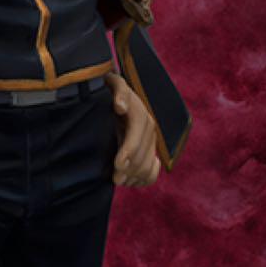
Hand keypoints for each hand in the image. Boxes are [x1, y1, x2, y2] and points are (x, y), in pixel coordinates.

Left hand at [106, 73, 160, 187]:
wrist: (119, 96)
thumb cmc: (112, 90)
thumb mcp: (114, 85)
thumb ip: (117, 91)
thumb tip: (120, 107)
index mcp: (140, 114)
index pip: (137, 137)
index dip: (129, 151)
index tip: (117, 164)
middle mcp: (149, 128)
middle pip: (143, 155)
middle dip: (130, 169)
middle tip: (115, 179)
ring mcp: (151, 140)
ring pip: (149, 166)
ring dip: (136, 177)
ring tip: (119, 181)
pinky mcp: (151, 150)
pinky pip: (154, 171)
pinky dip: (144, 179)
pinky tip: (132, 181)